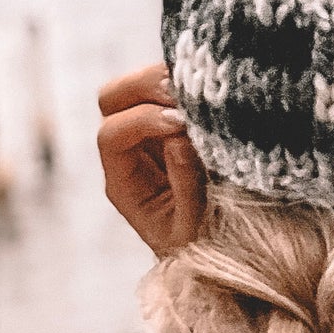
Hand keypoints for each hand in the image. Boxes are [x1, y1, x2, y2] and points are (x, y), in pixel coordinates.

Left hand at [97, 62, 207, 255]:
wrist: (222, 252)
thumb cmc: (204, 247)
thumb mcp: (195, 230)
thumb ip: (186, 188)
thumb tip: (178, 139)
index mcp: (124, 183)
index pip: (111, 135)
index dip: (142, 121)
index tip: (181, 124)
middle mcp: (130, 151)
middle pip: (112, 98)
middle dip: (145, 86)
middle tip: (186, 91)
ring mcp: (152, 133)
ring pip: (140, 85)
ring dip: (170, 80)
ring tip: (204, 90)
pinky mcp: (178, 121)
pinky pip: (174, 88)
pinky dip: (190, 84)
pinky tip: (214, 93)